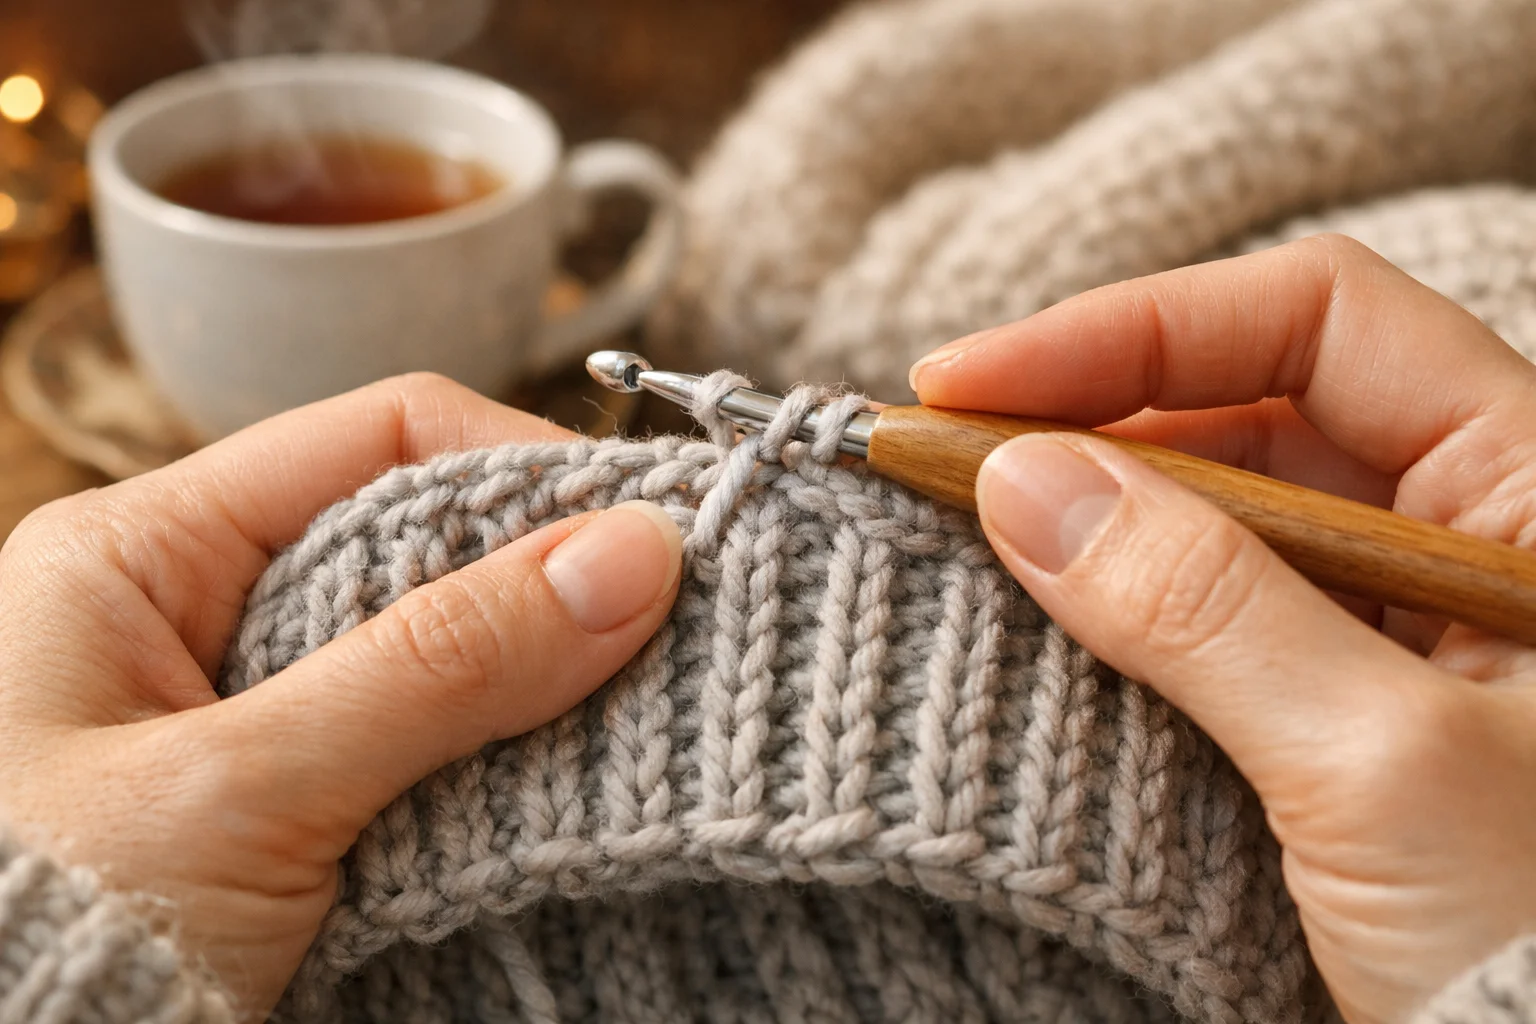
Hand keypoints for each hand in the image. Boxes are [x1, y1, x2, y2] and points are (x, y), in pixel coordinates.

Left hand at [0, 374, 680, 1016]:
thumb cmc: (45, 937)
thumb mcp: (242, 788)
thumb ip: (437, 666)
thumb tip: (637, 553)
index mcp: (143, 553)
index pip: (380, 439)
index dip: (524, 467)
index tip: (646, 531)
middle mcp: (199, 610)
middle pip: (420, 539)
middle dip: (546, 581)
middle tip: (667, 625)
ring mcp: (251, 708)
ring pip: (438, 647)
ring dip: (535, 677)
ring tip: (639, 701)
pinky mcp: (294, 797)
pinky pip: (427, 740)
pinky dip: (500, 755)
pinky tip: (568, 773)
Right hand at [909, 235, 1535, 1023]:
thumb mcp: (1379, 762)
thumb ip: (1202, 605)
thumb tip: (1020, 484)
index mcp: (1528, 491)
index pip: (1316, 321)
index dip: (1134, 329)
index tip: (972, 384)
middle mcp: (1453, 532)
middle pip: (1242, 408)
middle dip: (1080, 421)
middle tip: (931, 460)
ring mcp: (1381, 621)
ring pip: (1204, 516)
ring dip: (1079, 519)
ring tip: (954, 537)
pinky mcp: (1319, 704)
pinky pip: (1193, 619)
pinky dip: (1101, 612)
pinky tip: (1021, 620)